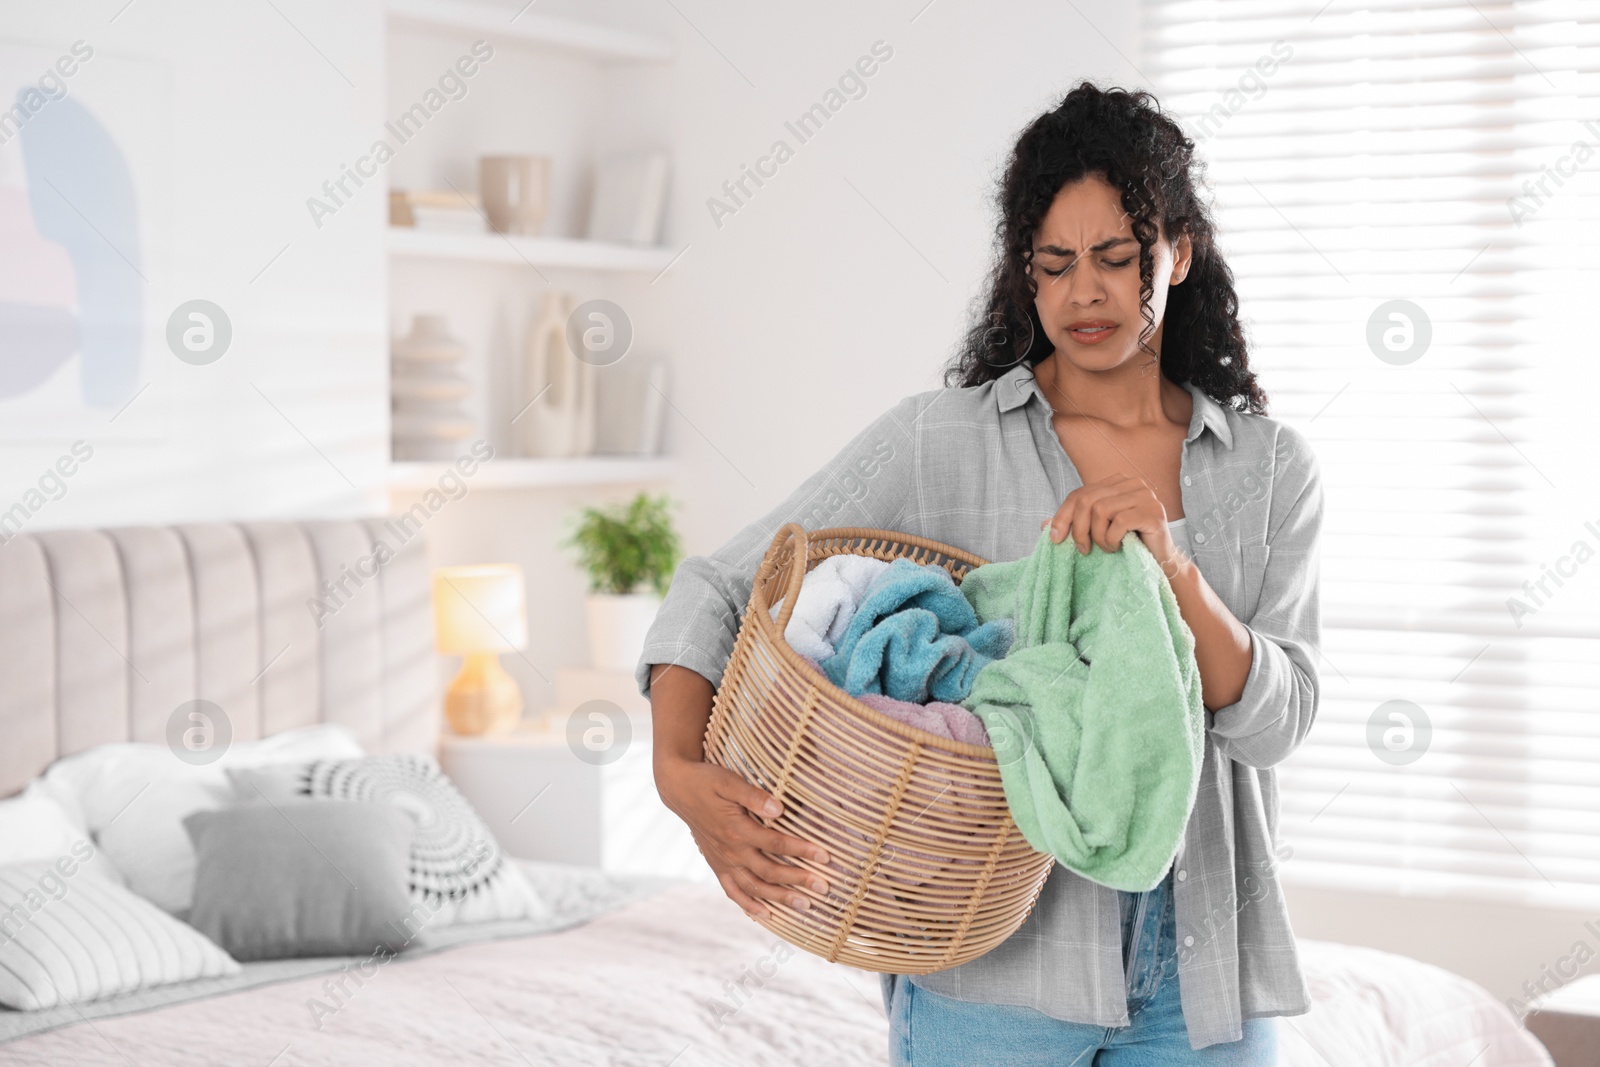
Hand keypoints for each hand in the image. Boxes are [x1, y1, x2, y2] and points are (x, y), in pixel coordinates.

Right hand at [655, 756, 830, 920]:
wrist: (678, 789)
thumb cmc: (707, 780)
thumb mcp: (728, 781)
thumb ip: (753, 797)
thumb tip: (779, 809)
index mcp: (736, 829)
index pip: (776, 843)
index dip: (801, 849)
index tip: (825, 856)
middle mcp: (730, 850)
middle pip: (770, 870)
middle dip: (798, 879)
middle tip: (823, 887)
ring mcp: (723, 861)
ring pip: (754, 886)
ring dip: (780, 897)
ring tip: (805, 906)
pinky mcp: (717, 865)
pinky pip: (733, 891)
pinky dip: (748, 905)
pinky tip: (766, 915)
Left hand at [1041, 473, 1185, 578]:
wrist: (1158, 563)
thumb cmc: (1126, 545)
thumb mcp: (1095, 532)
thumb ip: (1072, 525)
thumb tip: (1042, 525)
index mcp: (1117, 482)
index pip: (1080, 494)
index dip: (1062, 516)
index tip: (1055, 539)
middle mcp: (1132, 483)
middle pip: (1088, 500)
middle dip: (1079, 529)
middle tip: (1084, 550)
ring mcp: (1145, 495)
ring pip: (1101, 510)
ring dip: (1098, 536)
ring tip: (1106, 548)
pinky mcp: (1154, 512)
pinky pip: (1119, 521)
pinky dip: (1112, 539)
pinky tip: (1118, 548)